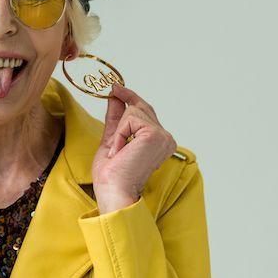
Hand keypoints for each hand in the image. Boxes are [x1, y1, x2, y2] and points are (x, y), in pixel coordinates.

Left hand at [91, 83, 177, 213]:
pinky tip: (120, 151)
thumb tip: (114, 98)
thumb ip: (116, 119)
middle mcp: (166, 139)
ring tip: (116, 151)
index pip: (146, 113)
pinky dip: (119, 133)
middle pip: (142, 108)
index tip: (116, 87)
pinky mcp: (155, 135)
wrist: (113, 190)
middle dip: (125, 100)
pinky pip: (130, 119)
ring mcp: (163, 136)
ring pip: (134, 112)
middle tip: (113, 88)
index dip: (131, 98)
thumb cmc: (112, 175)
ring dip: (118, 130)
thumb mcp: (112, 140)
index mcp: (158, 142)